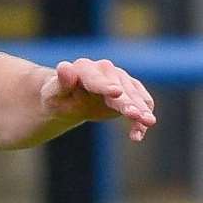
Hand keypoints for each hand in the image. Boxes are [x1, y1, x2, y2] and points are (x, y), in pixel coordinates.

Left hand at [41, 58, 157, 141]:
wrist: (69, 99)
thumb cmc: (58, 97)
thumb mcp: (55, 94)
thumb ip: (62, 82)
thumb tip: (64, 67)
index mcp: (84, 68)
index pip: (95, 79)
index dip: (105, 86)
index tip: (116, 92)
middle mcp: (105, 70)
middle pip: (120, 88)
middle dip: (129, 102)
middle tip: (138, 115)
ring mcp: (120, 79)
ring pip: (135, 96)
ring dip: (142, 110)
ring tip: (148, 123)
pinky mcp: (130, 91)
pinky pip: (141, 104)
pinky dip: (141, 120)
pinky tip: (137, 135)